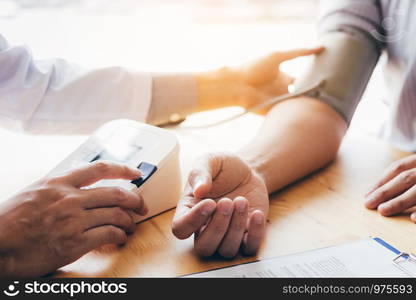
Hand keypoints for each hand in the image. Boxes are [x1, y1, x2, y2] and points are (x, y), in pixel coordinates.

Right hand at [0, 161, 146, 276]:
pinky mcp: (74, 242)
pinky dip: (120, 236)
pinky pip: (109, 234)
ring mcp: (73, 220)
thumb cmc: (8, 221)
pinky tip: (120, 238)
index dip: (124, 169)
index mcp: (58, 183)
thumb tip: (80, 187)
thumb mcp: (33, 193)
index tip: (137, 172)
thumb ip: (58, 188)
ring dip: (130, 221)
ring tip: (131, 225)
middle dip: (136, 199)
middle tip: (141, 206)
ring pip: (117, 214)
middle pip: (116, 193)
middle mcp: (69, 198)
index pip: (99, 168)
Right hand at [172, 152, 268, 257]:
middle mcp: (204, 228)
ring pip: (226, 250)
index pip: (180, 229)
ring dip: (236, 227)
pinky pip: (249, 248)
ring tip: (241, 201)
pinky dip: (255, 234)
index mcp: (189, 210)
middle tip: (228, 202)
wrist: (248, 171)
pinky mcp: (247, 236)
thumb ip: (200, 172)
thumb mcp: (209, 161)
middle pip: (204, 247)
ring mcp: (226, 235)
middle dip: (217, 227)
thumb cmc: (223, 168)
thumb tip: (199, 190)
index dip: (193, 221)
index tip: (209, 202)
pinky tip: (256, 213)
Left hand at [196, 46, 323, 112]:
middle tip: (331, 95)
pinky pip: (288, 114)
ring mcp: (278, 102)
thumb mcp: (278, 56)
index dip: (315, 80)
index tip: (330, 81)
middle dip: (315, 95)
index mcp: (284, 78)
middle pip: (303, 94)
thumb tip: (320, 47)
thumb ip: (299, 52)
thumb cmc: (254, 68)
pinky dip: (298, 114)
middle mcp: (283, 90)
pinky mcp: (273, 113)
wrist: (237, 84)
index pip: (304, 80)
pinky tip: (311, 114)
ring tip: (326, 105)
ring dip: (308, 105)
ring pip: (298, 106)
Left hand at [365, 154, 415, 220]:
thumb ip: (407, 175)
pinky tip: (412, 218)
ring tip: (383, 210)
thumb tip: (377, 190)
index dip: (381, 181)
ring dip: (399, 201)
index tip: (367, 194)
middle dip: (385, 192)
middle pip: (405, 179)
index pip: (398, 168)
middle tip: (368, 204)